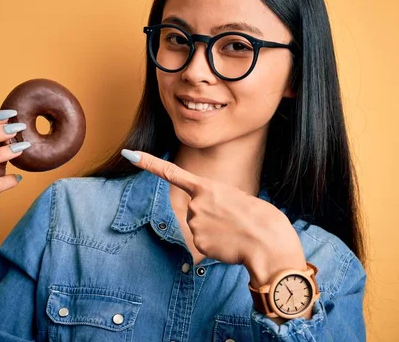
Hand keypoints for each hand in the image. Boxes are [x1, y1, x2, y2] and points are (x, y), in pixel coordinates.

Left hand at [122, 150, 305, 285]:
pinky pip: (203, 244)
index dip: (148, 163)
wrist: (268, 243)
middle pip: (195, 211)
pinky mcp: (198, 243)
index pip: (171, 172)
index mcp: (208, 187)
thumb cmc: (261, 219)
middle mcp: (196, 204)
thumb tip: (211, 218)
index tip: (130, 154)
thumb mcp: (238, 199)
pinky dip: (216, 245)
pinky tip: (230, 244)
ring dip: (215, 231)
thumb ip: (218, 202)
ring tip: (235, 232)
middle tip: (233, 221)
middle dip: (211, 217)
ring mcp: (196, 224)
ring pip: (199, 228)